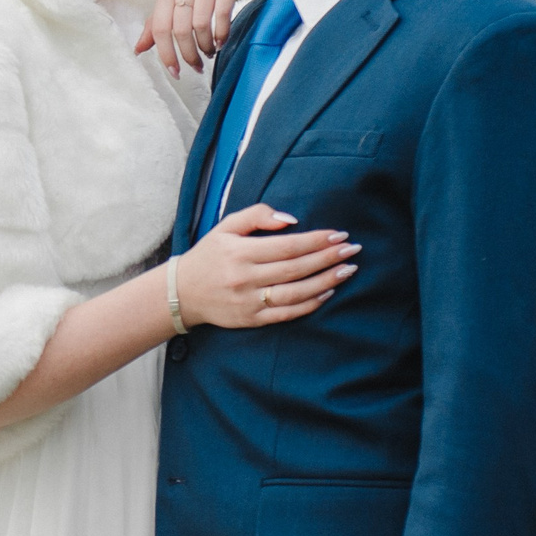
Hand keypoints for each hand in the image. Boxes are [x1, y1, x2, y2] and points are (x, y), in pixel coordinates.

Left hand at [139, 0, 272, 74]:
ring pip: (200, 25)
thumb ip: (158, 19)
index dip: (165, 54)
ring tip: (210, 53)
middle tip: (197, 67)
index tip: (175, 72)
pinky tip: (222, 41)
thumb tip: (138, 49)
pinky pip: (222, 14)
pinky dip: (222, 33)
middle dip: (188, 55)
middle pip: (179, 30)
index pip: (160, 28)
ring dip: (205, 47)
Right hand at [175, 205, 357, 329]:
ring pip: (295, 292)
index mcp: (240, 252)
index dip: (316, 241)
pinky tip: (327, 293)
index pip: (287, 246)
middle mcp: (245, 277)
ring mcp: (248, 301)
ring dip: (326, 282)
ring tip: (347, 270)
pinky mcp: (251, 320)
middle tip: (353, 250)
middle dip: (328, 258)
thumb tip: (291, 219)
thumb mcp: (225, 227)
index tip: (339, 235)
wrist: (182, 293)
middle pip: (296, 268)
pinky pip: (286, 313)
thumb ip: (257, 216)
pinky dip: (309, 304)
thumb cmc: (209, 255)